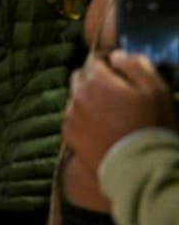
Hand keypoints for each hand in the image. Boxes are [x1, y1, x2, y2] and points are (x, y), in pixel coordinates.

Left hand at [64, 50, 175, 171]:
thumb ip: (135, 64)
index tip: (121, 68)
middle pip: (81, 77)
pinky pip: (74, 117)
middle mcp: (76, 95)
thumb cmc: (150, 125)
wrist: (138, 169)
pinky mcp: (69, 135)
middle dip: (96, 78)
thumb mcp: (155, 89)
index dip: (108, 61)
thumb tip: (118, 55)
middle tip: (117, 90)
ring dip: (89, 98)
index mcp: (95, 80)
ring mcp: (70, 116)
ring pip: (76, 97)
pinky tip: (102, 126)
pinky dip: (84, 117)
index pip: (94, 58)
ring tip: (111, 111)